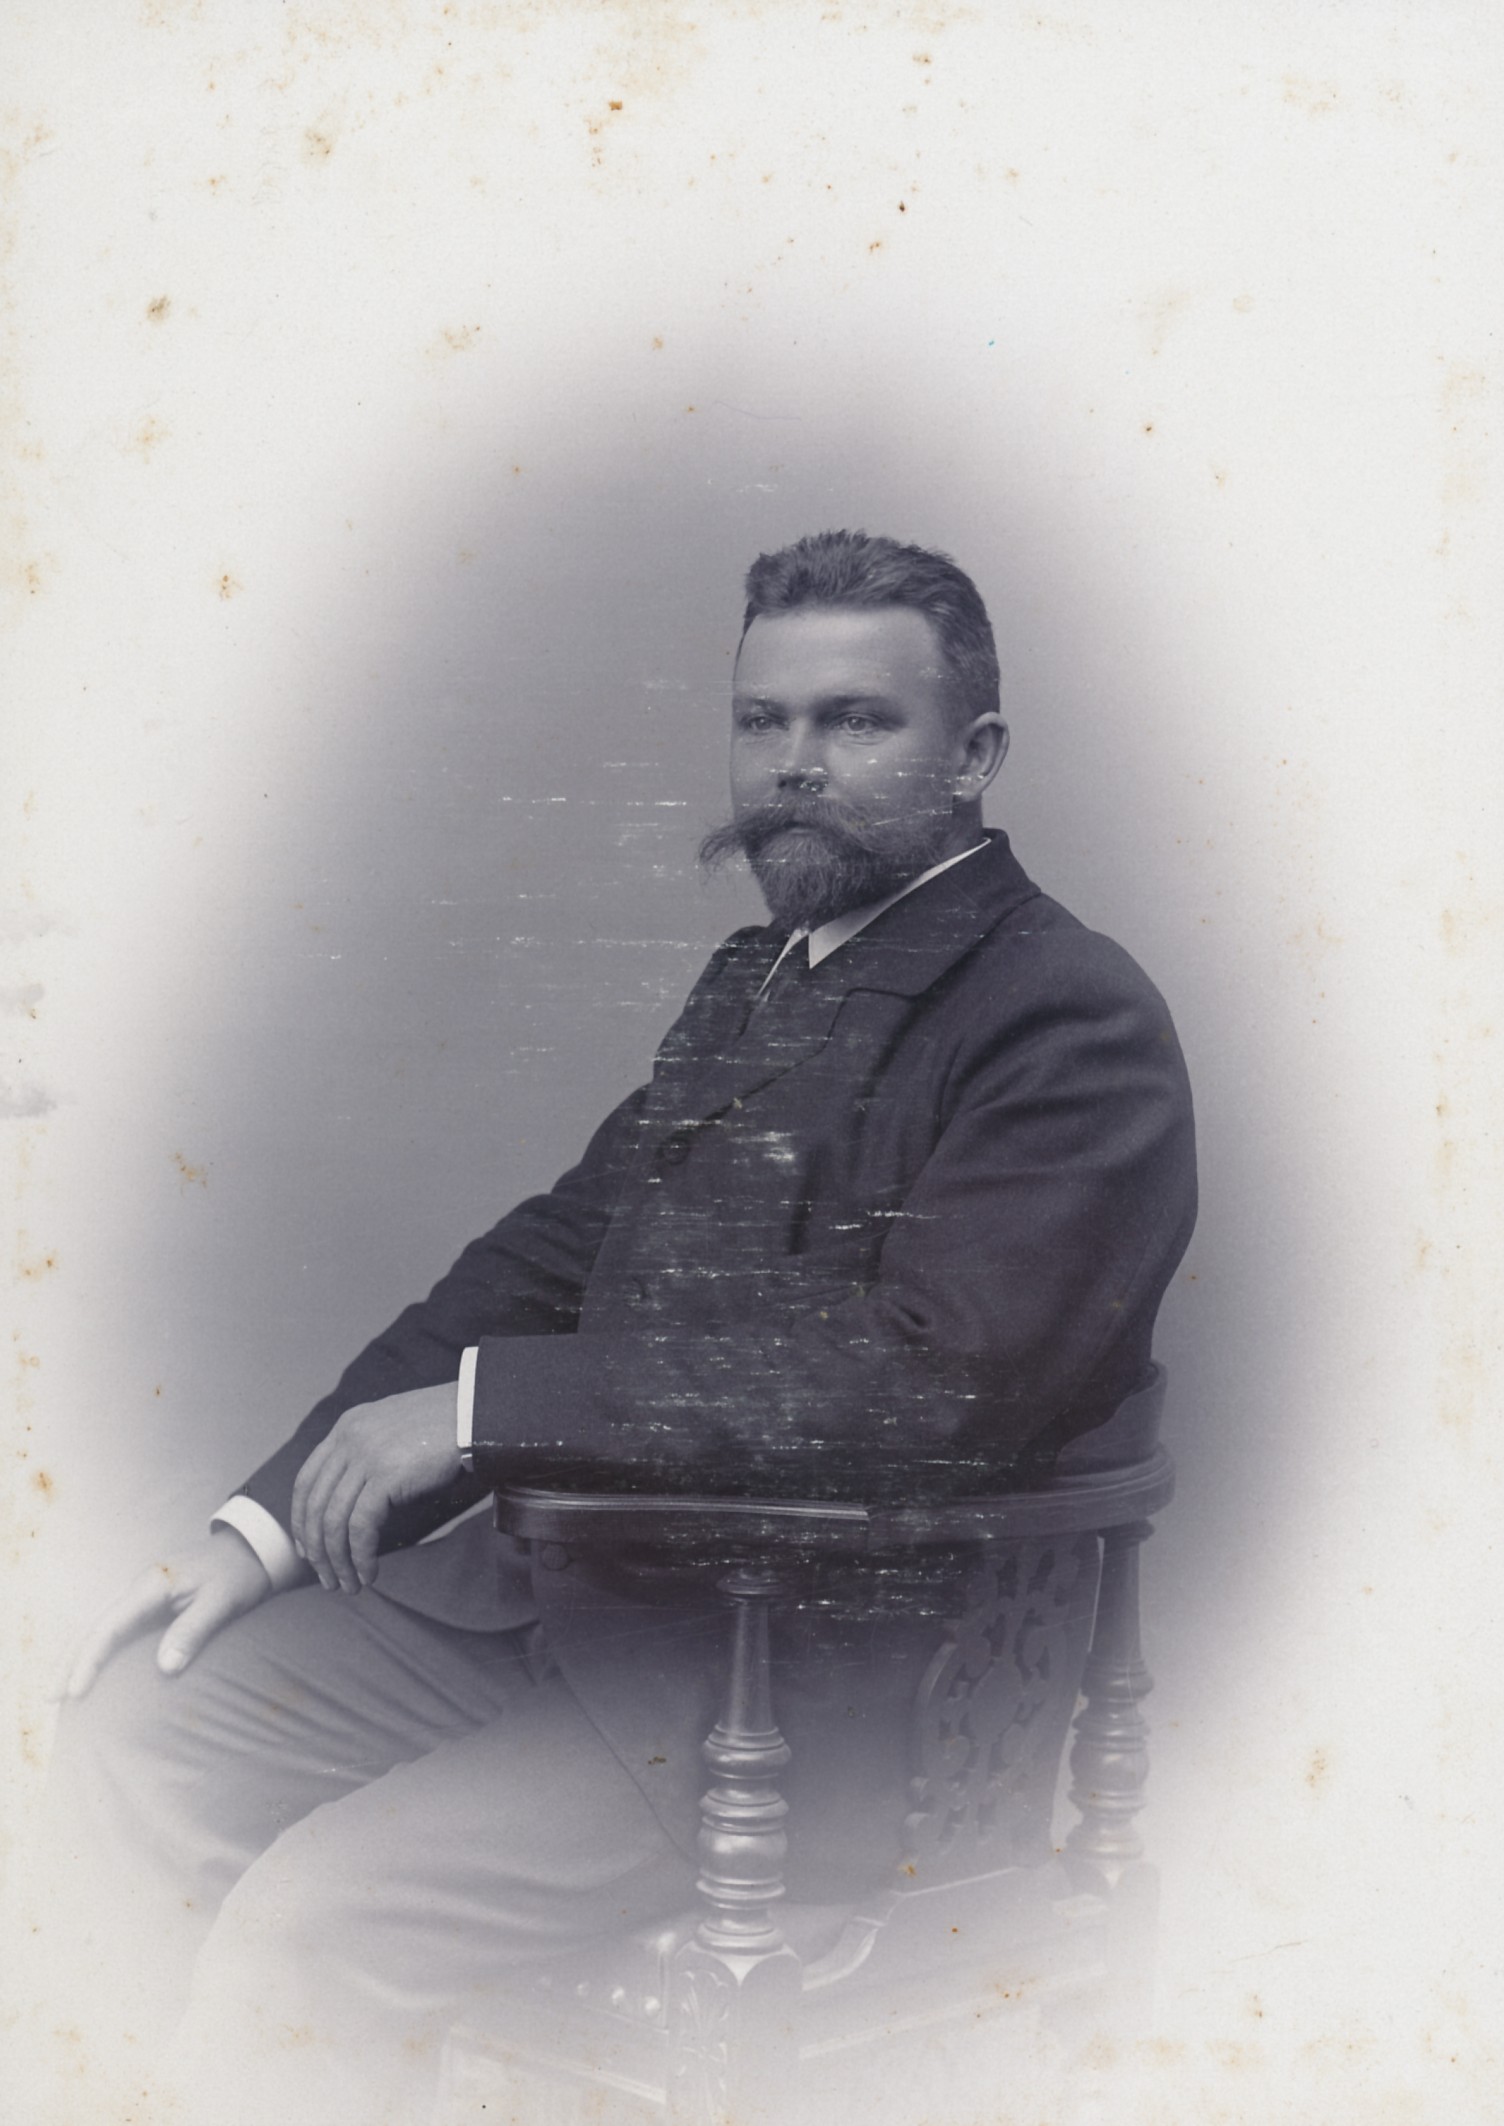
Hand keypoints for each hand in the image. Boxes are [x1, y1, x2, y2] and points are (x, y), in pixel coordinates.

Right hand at [60, 1527, 273, 1698]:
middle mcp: (139, 1587)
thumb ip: (193, 1631)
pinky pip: (114, 1625)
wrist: (250, 1548)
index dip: (90, 1660)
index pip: (110, 1626)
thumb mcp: (223, 1602)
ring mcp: (142, 1593)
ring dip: (78, 1655)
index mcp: (152, 1585)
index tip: (76, 1691)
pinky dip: (97, 1647)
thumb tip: (165, 1667)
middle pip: (93, 1626)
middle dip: (69, 1661)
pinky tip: (90, 1666)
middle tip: (51, 1698)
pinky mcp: (149, 1601)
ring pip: (99, 1625)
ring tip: (60, 1689)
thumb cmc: (239, 1574)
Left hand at [290, 1382, 461, 1593]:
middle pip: (315, 1506)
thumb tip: (357, 1500)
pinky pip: (361, 1527)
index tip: (309, 1550)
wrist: (475, 1413)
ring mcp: (365, 1456)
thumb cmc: (445, 1426)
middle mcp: (349, 1440)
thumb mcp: (394, 1431)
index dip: (302, 1521)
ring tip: (350, 1585)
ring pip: (334, 1522)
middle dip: (317, 1550)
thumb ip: (369, 1455)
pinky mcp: (386, 1476)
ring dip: (339, 1561)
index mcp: (347, 1427)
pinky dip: (361, 1556)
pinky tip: (370, 1573)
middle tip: (328, 1579)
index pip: (306, 1481)